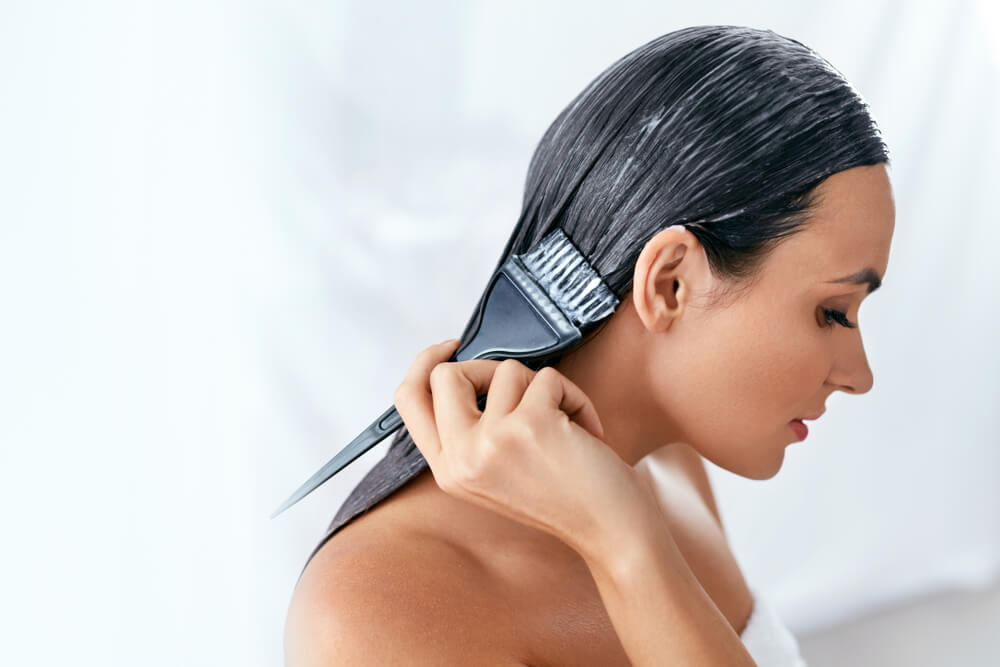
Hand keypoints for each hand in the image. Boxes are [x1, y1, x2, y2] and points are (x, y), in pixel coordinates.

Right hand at [391, 339, 654, 557]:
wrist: (612, 532)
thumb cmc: (566, 497)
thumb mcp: (497, 472)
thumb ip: (471, 431)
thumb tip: (469, 369)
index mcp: (448, 470)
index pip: (409, 400)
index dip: (425, 363)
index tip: (451, 346)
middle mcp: (461, 458)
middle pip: (447, 374)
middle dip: (489, 367)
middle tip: (524, 389)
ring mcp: (491, 441)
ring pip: (506, 370)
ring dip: (544, 389)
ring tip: (565, 426)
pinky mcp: (529, 424)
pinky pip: (547, 378)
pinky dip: (574, 396)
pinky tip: (586, 431)